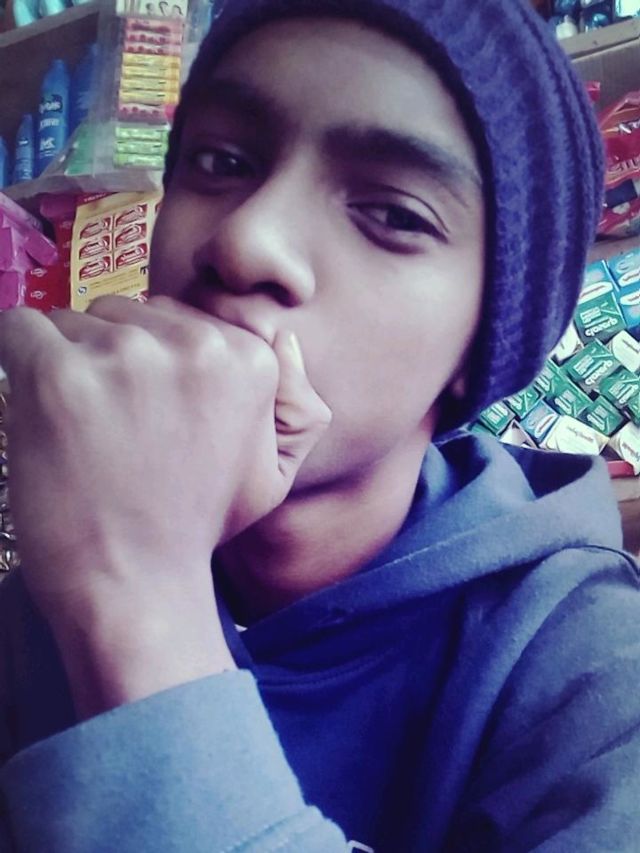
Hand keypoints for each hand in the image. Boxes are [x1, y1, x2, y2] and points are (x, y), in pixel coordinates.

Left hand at [0, 296, 329, 711]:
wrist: (137, 587)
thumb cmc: (197, 526)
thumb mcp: (274, 472)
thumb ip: (294, 402)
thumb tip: (281, 335)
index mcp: (248, 360)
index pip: (174, 317)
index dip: (150, 362)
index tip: (145, 413)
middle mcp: (194, 345)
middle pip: (124, 312)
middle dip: (110, 356)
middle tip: (114, 425)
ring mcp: (124, 357)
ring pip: (72, 320)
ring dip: (68, 364)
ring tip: (82, 429)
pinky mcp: (58, 374)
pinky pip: (18, 327)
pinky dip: (18, 355)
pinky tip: (36, 404)